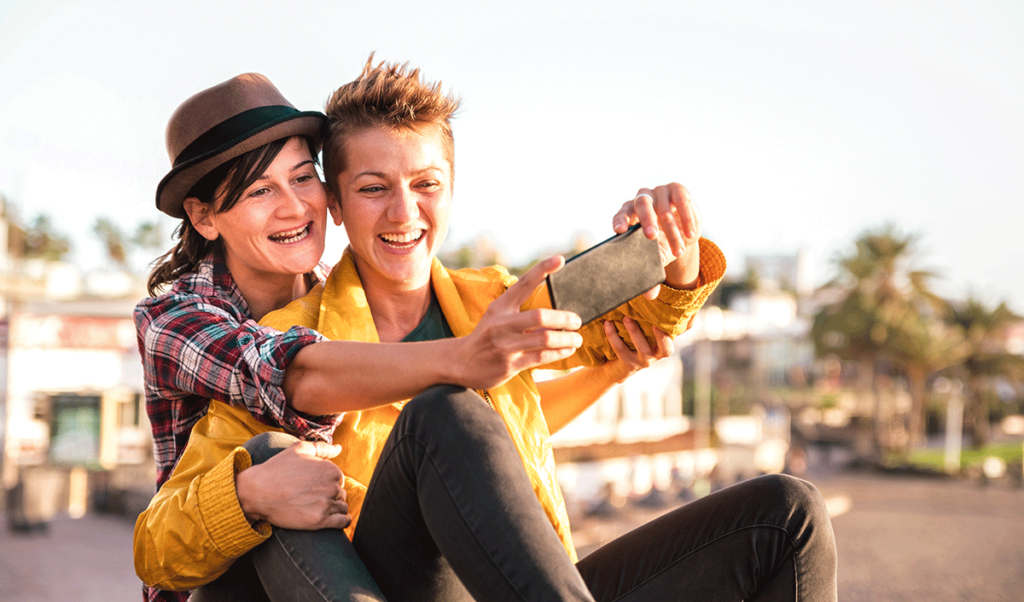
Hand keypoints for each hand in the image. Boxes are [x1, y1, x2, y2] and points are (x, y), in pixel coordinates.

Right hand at [235, 440, 349, 529]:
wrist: (257, 492)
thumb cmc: (277, 469)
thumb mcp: (299, 450)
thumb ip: (322, 448)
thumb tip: (339, 449)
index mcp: (331, 470)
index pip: (339, 479)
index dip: (326, 483)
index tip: (313, 487)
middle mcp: (332, 486)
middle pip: (341, 494)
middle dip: (330, 496)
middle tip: (312, 498)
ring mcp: (327, 504)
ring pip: (342, 507)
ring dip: (334, 508)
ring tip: (317, 508)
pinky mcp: (320, 521)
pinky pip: (343, 522)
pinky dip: (341, 521)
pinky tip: (330, 519)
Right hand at [455, 256, 583, 388]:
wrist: (461, 362)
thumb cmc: (487, 335)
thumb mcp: (498, 315)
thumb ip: (520, 306)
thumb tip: (552, 298)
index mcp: (500, 307)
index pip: (523, 284)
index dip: (542, 270)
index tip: (560, 259)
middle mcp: (502, 324)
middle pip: (540, 316)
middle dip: (564, 319)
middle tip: (577, 321)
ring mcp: (505, 346)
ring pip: (544, 339)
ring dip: (566, 339)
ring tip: (577, 338)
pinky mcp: (510, 365)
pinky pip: (542, 357)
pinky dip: (560, 353)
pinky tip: (568, 349)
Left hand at [601, 317, 673, 383]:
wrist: (616, 366)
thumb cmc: (635, 344)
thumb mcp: (647, 335)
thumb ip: (658, 322)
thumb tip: (675, 308)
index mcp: (662, 347)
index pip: (673, 343)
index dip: (670, 335)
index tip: (663, 322)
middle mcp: (655, 356)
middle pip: (664, 348)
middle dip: (660, 334)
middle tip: (649, 316)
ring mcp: (643, 362)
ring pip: (641, 348)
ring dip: (633, 330)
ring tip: (625, 317)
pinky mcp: (628, 364)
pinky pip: (621, 349)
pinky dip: (613, 335)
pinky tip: (608, 324)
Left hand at [611, 183, 700, 292]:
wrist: (683, 231)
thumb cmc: (663, 244)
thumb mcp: (658, 257)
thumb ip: (651, 273)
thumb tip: (649, 295)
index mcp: (629, 214)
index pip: (620, 214)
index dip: (619, 221)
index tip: (619, 231)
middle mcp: (642, 199)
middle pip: (640, 204)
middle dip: (646, 220)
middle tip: (651, 237)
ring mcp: (659, 192)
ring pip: (663, 208)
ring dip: (672, 229)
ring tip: (678, 249)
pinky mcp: (677, 189)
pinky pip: (681, 199)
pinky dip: (686, 217)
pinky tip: (690, 233)